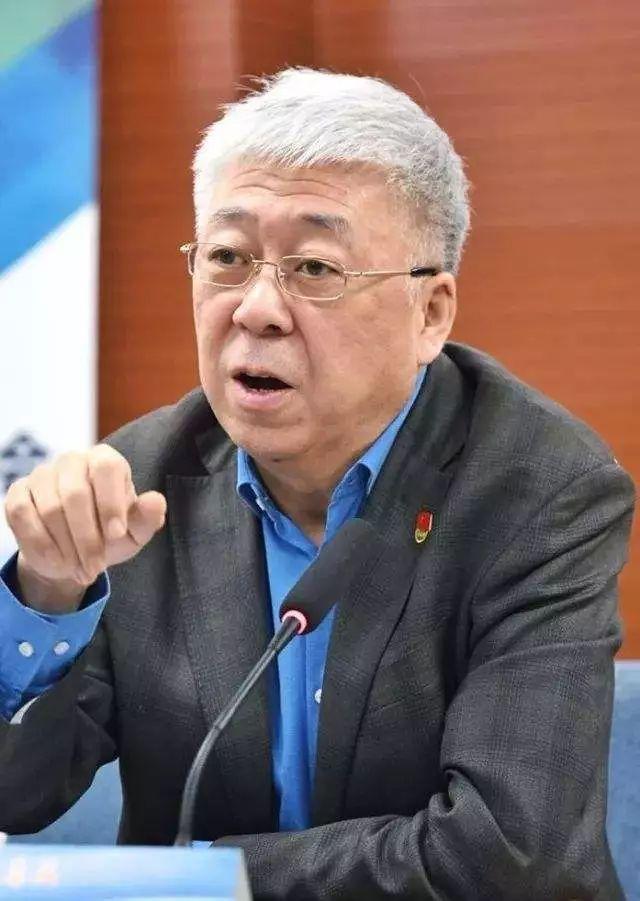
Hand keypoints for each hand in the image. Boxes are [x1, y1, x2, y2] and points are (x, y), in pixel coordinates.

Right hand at [4, 444, 166, 612]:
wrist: (75, 554)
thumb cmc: (111, 535)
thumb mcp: (135, 533)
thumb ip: (148, 517)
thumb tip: (155, 500)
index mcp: (105, 460)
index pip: (107, 468)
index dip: (111, 503)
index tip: (116, 535)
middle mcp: (72, 461)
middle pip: (75, 494)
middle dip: (87, 538)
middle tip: (96, 567)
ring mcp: (42, 474)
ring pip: (50, 509)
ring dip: (67, 547)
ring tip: (82, 570)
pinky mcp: (18, 493)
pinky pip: (22, 515)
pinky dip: (41, 544)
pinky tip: (57, 561)